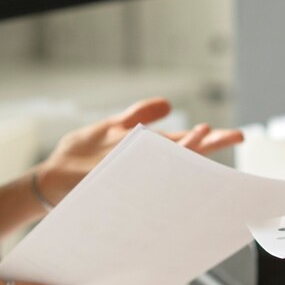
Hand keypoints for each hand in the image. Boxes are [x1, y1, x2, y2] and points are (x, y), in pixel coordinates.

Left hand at [34, 97, 244, 204]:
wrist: (48, 180)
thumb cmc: (79, 158)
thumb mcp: (111, 128)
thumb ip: (138, 114)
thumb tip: (168, 104)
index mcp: (146, 151)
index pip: (185, 145)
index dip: (210, 139)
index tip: (236, 134)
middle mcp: (142, 164)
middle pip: (181, 153)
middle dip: (207, 144)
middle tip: (236, 136)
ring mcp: (126, 169)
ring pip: (162, 160)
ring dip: (181, 149)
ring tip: (202, 135)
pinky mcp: (106, 173)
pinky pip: (132, 166)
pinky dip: (146, 158)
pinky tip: (161, 149)